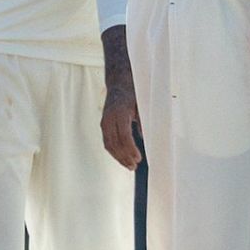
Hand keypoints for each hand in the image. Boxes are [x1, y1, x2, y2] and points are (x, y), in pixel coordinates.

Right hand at [99, 25, 140, 170]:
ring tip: (130, 166)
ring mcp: (104, 122)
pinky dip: (114, 152)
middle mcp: (109, 118)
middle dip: (125, 157)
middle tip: (135, 167)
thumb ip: (144, 120)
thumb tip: (146, 137)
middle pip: (115, 143)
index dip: (131, 149)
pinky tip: (122, 159)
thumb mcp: (143, 104)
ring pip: (109, 144)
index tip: (139, 158)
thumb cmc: (135, 92)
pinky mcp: (103, 125)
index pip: (124, 136)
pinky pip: (107, 142)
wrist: (119, 82)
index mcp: (120, 112)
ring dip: (119, 157)